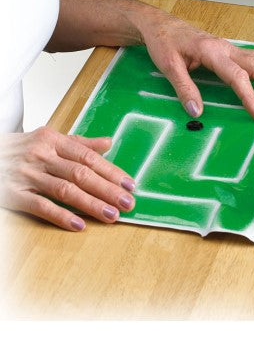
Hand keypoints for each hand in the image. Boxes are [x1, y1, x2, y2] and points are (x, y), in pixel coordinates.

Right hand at [0, 127, 135, 230]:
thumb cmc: (17, 149)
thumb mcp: (47, 139)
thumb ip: (79, 143)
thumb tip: (108, 143)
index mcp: (52, 141)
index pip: (88, 157)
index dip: (111, 172)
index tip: (129, 184)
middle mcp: (41, 156)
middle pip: (81, 174)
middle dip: (108, 189)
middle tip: (128, 202)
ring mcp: (26, 175)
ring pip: (65, 190)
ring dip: (91, 204)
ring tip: (111, 214)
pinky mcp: (12, 194)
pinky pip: (40, 206)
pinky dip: (61, 216)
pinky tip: (79, 225)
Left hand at [138, 10, 253, 120]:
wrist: (160, 24)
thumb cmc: (163, 43)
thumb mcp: (168, 66)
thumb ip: (184, 88)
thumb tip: (197, 112)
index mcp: (212, 52)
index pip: (237, 76)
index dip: (250, 97)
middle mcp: (225, 48)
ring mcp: (229, 47)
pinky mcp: (229, 49)